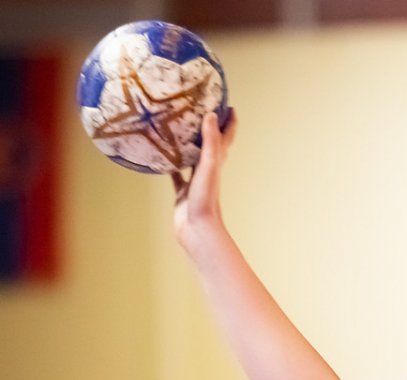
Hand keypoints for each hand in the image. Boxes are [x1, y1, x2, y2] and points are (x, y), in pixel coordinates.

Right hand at [172, 109, 237, 254]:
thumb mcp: (209, 166)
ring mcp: (195, 181)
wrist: (197, 229)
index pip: (226, 137)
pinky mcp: (182, 192)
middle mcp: (208, 170)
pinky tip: (159, 156)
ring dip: (187, 144)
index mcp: (217, 163)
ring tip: (176, 128)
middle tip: (199, 111)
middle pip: (210, 144)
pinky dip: (169, 164)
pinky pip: (175, 174)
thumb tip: (211, 116)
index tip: (228, 106)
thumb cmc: (205, 199)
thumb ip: (210, 142)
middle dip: (208, 128)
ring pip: (191, 157)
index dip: (230, 122)